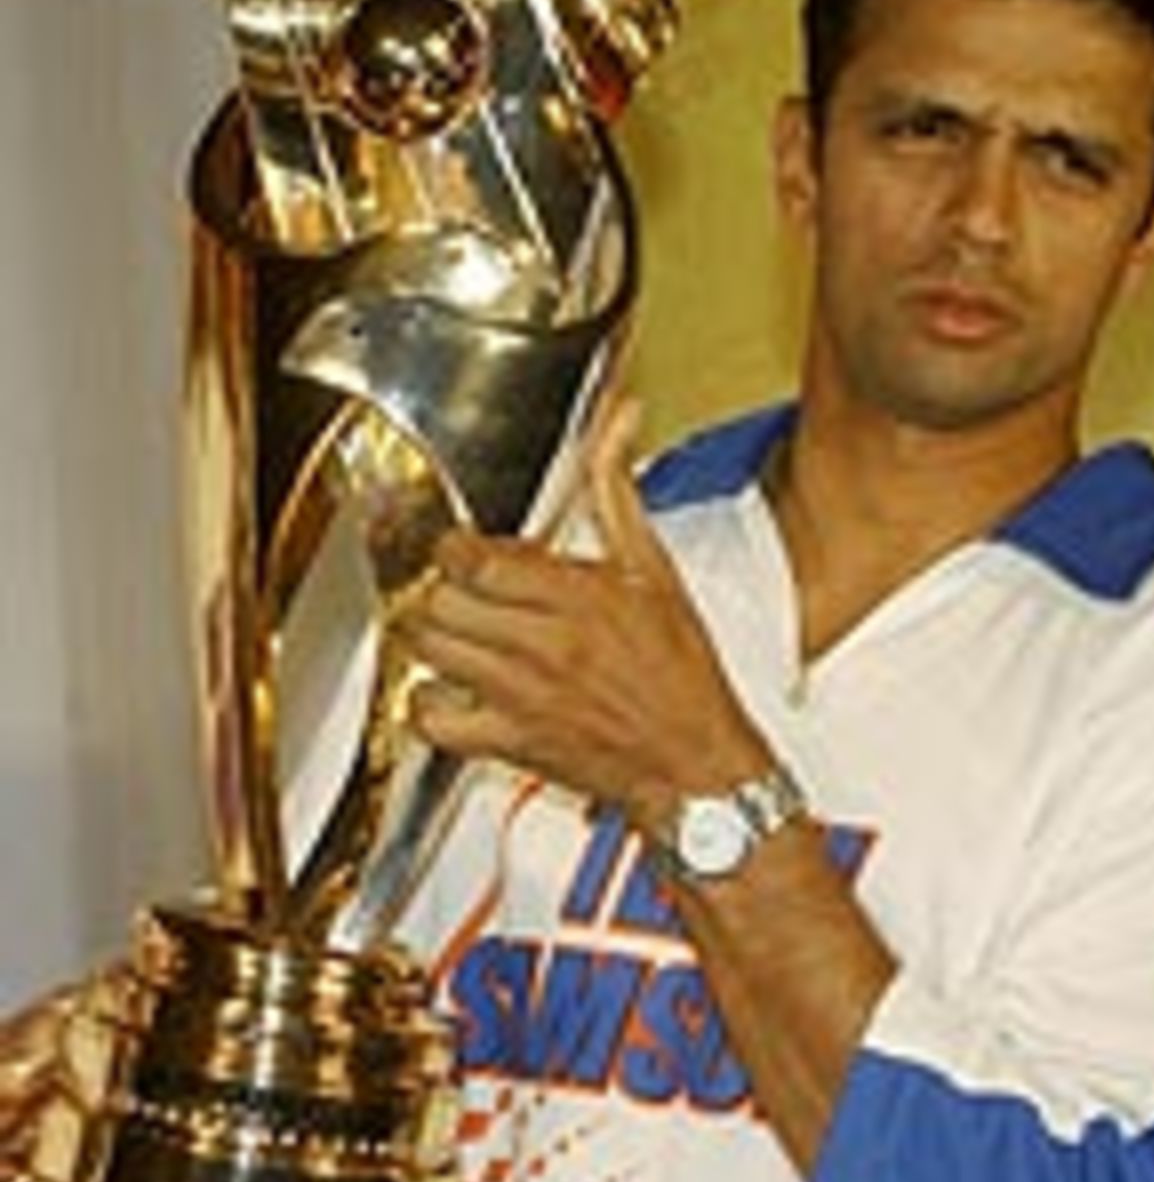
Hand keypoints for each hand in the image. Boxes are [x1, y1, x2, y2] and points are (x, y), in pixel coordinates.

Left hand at [398, 399, 771, 830]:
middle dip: (442, 589)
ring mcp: (521, 696)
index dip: (457, 549)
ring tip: (454, 631)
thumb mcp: (656, 571)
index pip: (474, 559)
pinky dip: (426, 702)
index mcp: (578, 597)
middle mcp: (544, 645)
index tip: (468, 552)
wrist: (697, 763)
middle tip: (460, 592)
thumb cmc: (683, 675)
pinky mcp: (510, 743)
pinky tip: (449, 688)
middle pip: (441, 600)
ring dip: (430, 634)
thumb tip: (621, 418)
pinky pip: (432, 719)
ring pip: (429, 649)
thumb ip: (618, 491)